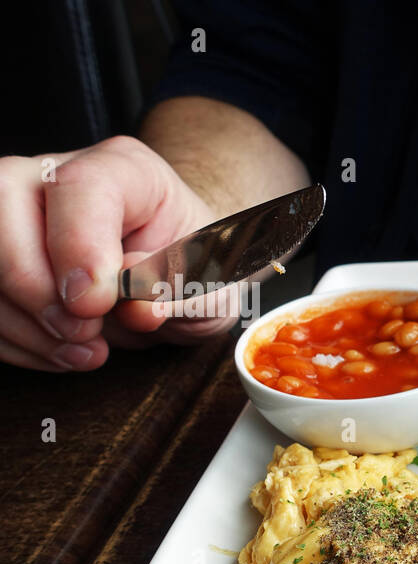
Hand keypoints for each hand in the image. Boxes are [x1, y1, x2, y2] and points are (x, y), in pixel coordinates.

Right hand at [0, 135, 226, 371]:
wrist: (171, 275)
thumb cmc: (190, 267)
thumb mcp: (209, 283)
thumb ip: (180, 291)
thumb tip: (140, 308)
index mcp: (125, 171)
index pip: (80, 186)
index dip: (79, 247)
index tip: (95, 304)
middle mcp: (53, 178)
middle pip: (1, 208)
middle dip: (34, 287)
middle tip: (85, 331)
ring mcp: (12, 213)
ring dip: (23, 324)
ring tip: (83, 350)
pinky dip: (9, 338)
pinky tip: (57, 350)